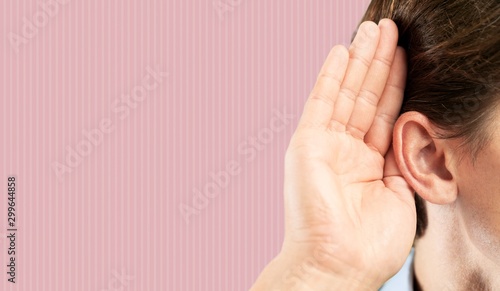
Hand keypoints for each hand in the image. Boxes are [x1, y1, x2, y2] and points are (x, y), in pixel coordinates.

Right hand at [252, 19, 415, 289]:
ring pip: (347, 93)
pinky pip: (321, 102)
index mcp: (367, 163)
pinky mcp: (307, 142)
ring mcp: (324, 144)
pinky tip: (342, 51)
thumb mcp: (400, 193)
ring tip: (374, 30)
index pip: (384, 114)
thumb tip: (410, 130)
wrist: (339, 264)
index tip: (406, 55)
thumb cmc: (370, 242)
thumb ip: (401, 158)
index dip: (396, 84)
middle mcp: (344, 150)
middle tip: (389, 29)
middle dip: (379, 62)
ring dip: (361, 61)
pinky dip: (331, 76)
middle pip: (366, 97)